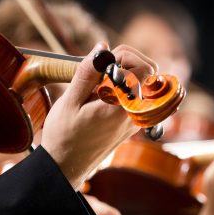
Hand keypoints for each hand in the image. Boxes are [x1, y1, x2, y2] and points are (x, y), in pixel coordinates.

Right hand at [42, 43, 157, 189]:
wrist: (65, 166)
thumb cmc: (64, 137)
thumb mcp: (70, 102)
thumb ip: (87, 73)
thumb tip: (102, 47)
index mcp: (122, 107)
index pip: (145, 69)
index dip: (126, 57)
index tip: (103, 63)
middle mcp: (135, 114)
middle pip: (149, 72)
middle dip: (128, 62)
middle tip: (101, 68)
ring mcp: (135, 120)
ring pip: (144, 84)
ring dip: (124, 74)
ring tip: (98, 82)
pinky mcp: (130, 124)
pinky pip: (137, 97)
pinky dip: (123, 87)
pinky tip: (102, 93)